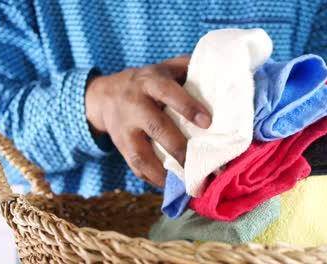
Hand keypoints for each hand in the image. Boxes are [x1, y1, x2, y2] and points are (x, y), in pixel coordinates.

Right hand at [85, 56, 211, 186]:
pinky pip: (135, 167)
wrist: (104, 95)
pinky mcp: (121, 147)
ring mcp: (124, 129)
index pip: (167, 93)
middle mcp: (134, 105)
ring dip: (165, 172)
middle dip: (181, 148)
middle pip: (156, 127)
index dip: (186, 107)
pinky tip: (172, 186)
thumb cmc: (147, 81)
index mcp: (149, 82)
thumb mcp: (164, 68)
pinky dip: (154, 179)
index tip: (207, 123)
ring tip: (190, 184)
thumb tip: (221, 76)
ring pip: (141, 154)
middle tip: (207, 166)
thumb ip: (188, 68)